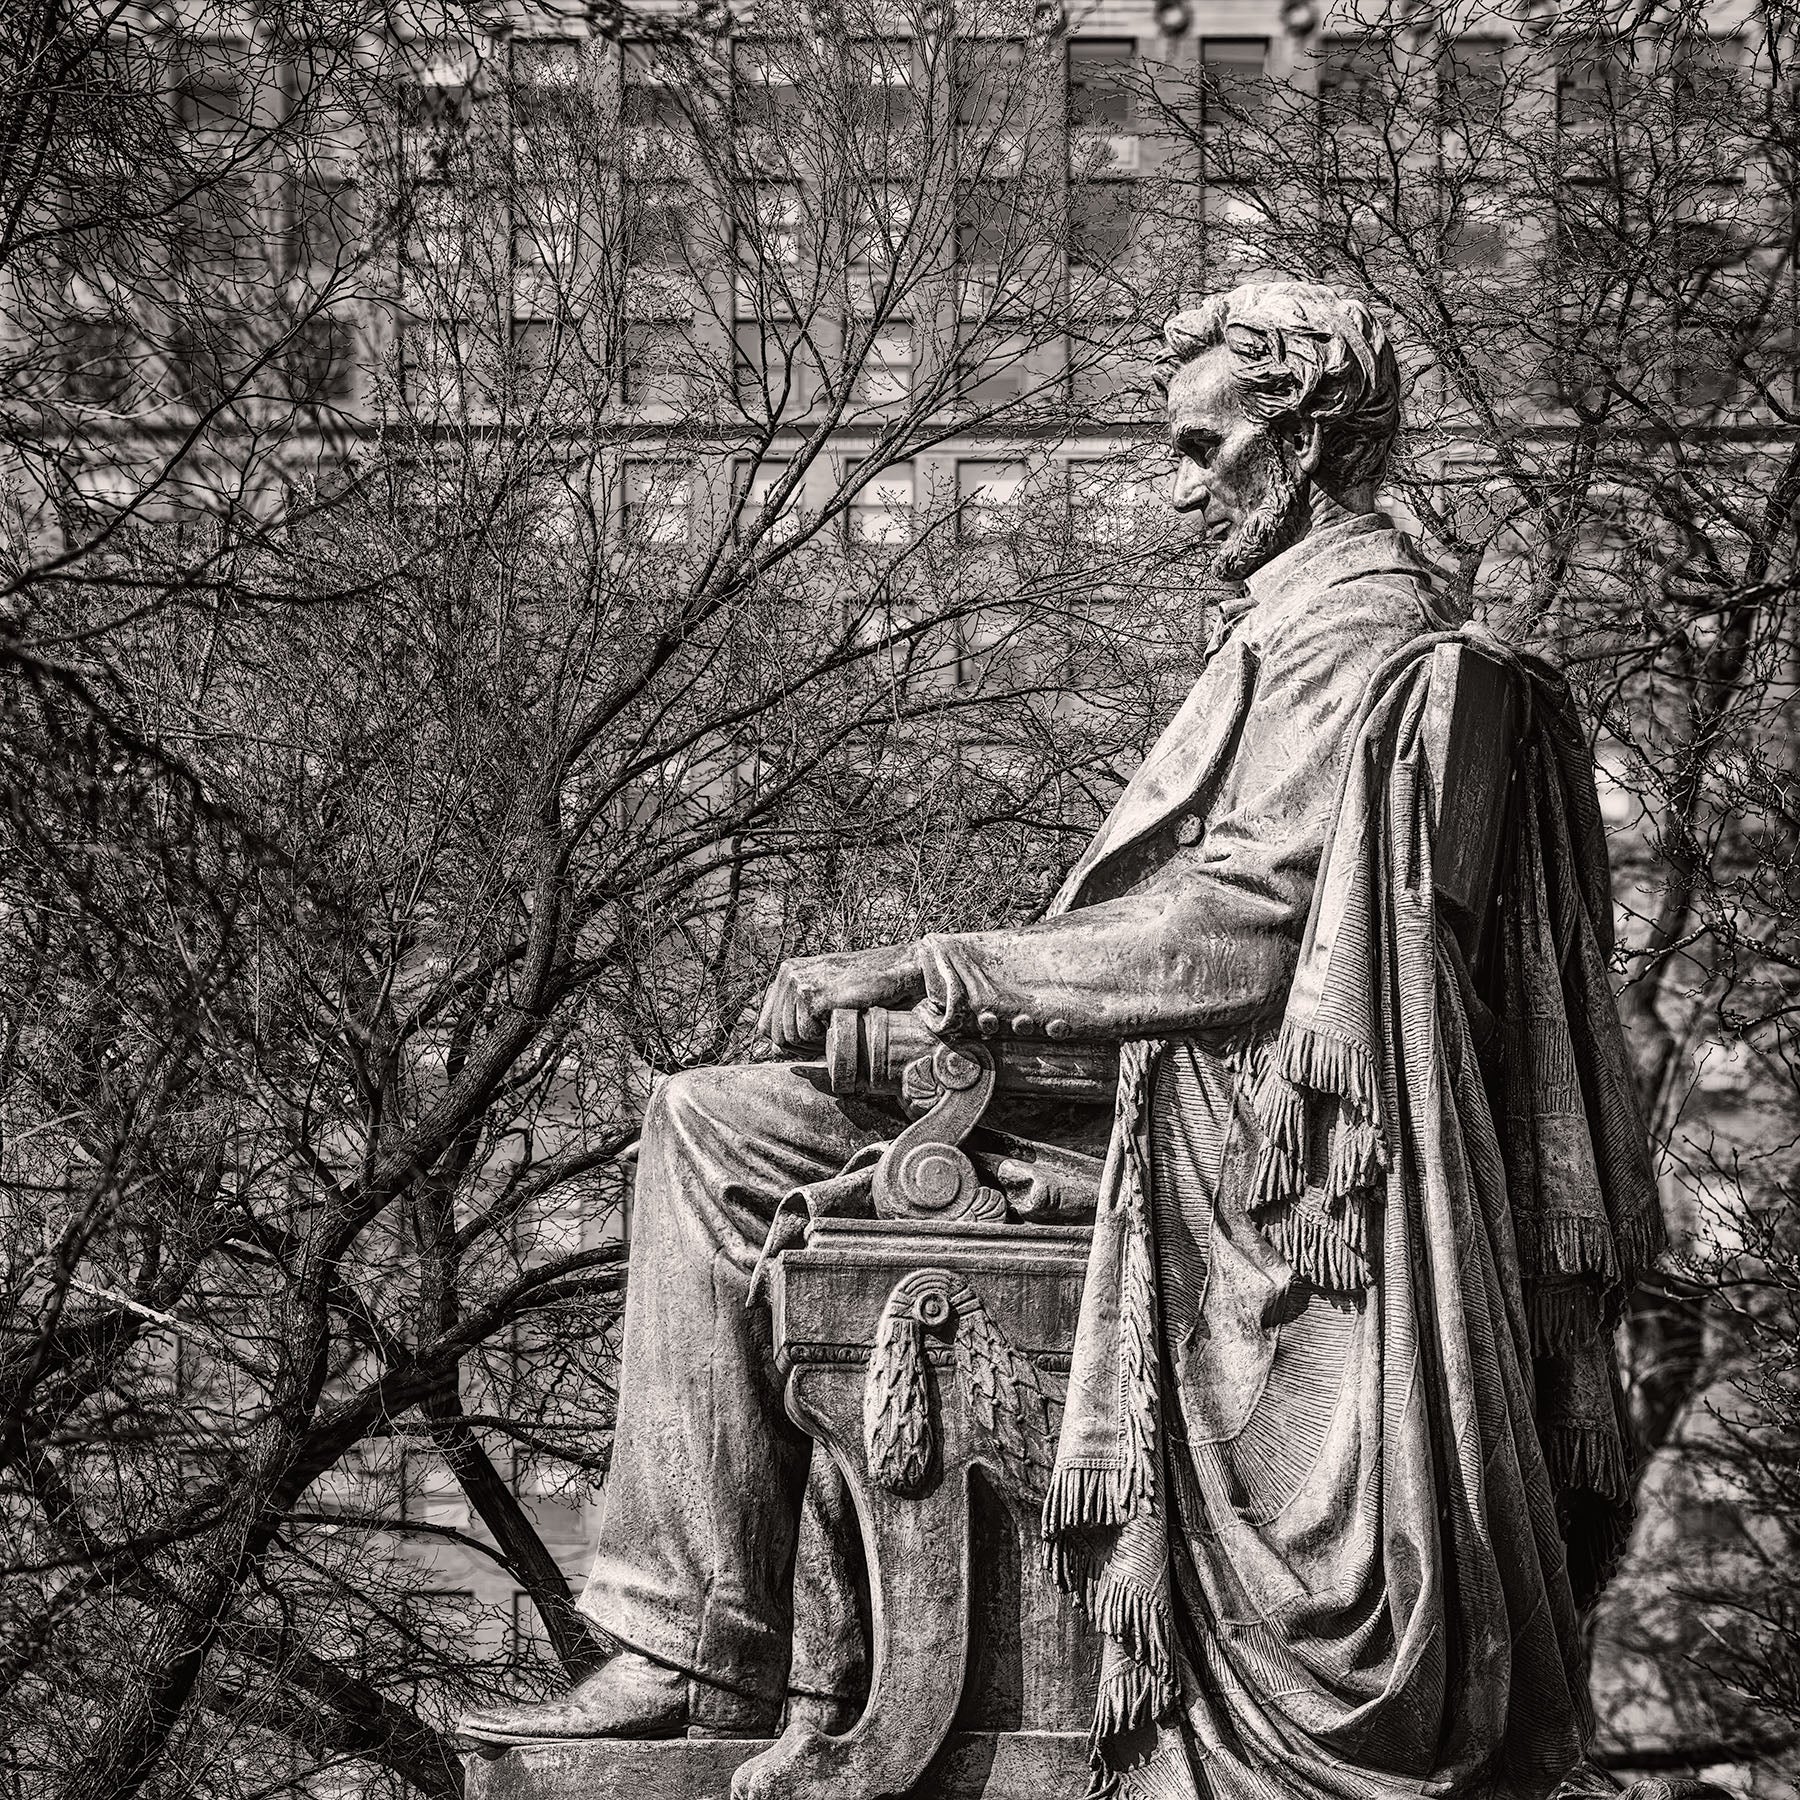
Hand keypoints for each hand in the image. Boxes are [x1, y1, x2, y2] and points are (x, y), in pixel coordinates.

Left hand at [754, 943, 924, 1053]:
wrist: (896, 971)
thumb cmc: (866, 989)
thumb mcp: (825, 999)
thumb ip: (797, 1018)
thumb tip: (772, 1051)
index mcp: (788, 973)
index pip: (766, 1024)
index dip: (786, 1042)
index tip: (811, 1043)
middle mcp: (788, 974)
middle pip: (775, 1034)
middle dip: (800, 1047)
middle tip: (826, 1040)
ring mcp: (798, 983)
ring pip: (789, 1037)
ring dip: (814, 1044)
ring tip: (835, 1029)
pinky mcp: (812, 995)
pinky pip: (805, 1035)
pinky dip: (823, 1039)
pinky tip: (840, 1024)